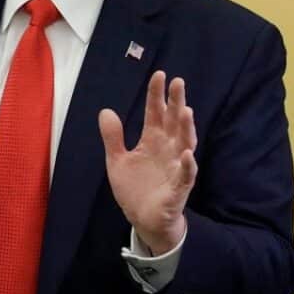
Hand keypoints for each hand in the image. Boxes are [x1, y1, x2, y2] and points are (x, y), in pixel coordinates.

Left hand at [99, 71, 197, 255]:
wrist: (143, 219)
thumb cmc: (134, 188)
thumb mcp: (116, 160)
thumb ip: (113, 137)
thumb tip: (106, 111)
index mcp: (151, 141)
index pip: (155, 114)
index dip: (156, 95)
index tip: (159, 75)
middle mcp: (167, 150)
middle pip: (173, 122)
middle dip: (175, 103)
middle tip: (178, 82)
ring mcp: (175, 167)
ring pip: (184, 144)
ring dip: (186, 129)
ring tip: (185, 111)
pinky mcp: (178, 188)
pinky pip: (185, 175)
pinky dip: (187, 165)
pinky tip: (186, 154)